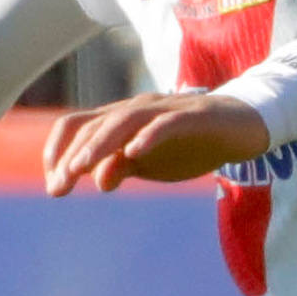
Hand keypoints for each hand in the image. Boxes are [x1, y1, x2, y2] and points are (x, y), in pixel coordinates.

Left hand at [43, 89, 270, 192]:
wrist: (242, 126)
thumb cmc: (189, 144)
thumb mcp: (150, 165)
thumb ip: (122, 169)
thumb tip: (99, 182)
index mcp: (120, 120)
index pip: (75, 125)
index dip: (58, 151)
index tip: (54, 184)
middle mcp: (136, 109)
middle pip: (94, 125)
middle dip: (72, 156)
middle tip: (60, 186)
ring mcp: (165, 109)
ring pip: (123, 120)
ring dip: (99, 144)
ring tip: (82, 168)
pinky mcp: (194, 115)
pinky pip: (167, 122)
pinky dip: (149, 136)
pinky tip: (135, 152)